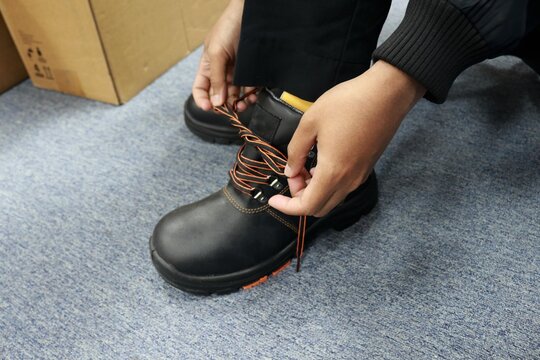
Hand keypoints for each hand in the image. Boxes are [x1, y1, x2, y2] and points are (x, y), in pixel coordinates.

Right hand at [192, 0, 256, 110]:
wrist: (251, 15)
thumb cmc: (229, 27)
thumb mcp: (217, 52)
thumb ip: (216, 78)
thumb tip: (216, 101)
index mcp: (208, 66)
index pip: (200, 89)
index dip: (202, 100)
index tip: (210, 108)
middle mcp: (222, 72)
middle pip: (220, 96)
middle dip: (225, 105)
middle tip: (232, 109)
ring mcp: (237, 72)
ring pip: (236, 95)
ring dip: (239, 103)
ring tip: (244, 104)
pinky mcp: (251, 72)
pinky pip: (250, 89)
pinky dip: (251, 95)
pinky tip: (253, 96)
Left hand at [269, 61, 425, 216]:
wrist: (387, 94)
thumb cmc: (349, 103)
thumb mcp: (310, 122)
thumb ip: (296, 150)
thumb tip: (290, 170)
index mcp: (333, 172)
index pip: (307, 206)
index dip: (287, 207)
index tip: (274, 199)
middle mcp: (349, 180)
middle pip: (320, 207)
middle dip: (300, 197)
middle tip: (292, 173)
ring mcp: (360, 175)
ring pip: (332, 198)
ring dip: (314, 190)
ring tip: (304, 164)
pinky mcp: (366, 167)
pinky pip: (343, 187)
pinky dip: (327, 183)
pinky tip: (321, 161)